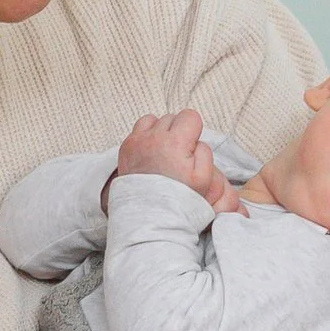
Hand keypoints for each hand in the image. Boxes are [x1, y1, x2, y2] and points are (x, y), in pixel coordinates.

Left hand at [113, 109, 242, 212]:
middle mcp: (153, 137)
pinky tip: (151, 154)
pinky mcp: (125, 147)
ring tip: (164, 152)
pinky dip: (145, 137)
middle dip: (178, 131)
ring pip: (153, 120)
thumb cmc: (177, 199)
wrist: (147, 214)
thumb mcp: (203, 178)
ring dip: (160, 131)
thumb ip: (204, 152)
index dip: (195, 130)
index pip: (190, 116)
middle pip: (172, 118)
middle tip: (179, 155)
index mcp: (175, 142)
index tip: (191, 146)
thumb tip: (195, 140)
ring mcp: (136, 141)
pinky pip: (138, 130)